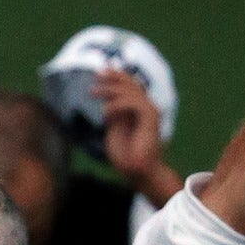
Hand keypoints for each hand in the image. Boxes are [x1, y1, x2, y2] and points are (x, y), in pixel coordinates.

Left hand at [91, 70, 176, 196]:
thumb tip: (107, 100)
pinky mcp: (151, 119)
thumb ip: (114, 114)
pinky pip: (134, 103)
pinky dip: (117, 104)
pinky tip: (104, 113)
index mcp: (139, 110)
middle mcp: (147, 108)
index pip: (130, 87)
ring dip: (110, 89)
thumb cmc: (126, 155)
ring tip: (93, 93)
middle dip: (114, 76)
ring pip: (132, 91)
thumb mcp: (115, 129)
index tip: (100, 73)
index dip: (117, 77)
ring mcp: (151, 112)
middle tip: (97, 74)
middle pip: (133, 84)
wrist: (137, 171)